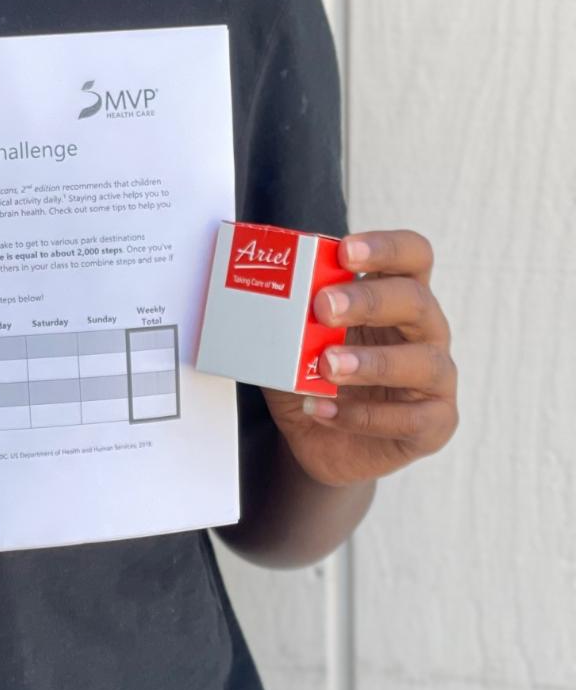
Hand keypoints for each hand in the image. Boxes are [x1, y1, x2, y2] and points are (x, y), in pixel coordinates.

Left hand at [259, 230, 458, 488]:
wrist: (321, 442)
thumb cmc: (315, 378)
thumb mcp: (291, 343)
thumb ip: (284, 319)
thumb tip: (253, 295)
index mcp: (395, 294)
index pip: (412, 255)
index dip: (385, 247)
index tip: (344, 251)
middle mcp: (424, 330)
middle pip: (416, 301)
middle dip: (368, 300)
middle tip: (323, 306)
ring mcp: (435, 377)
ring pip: (423, 361)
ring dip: (371, 362)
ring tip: (327, 365)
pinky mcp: (436, 422)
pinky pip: (411, 419)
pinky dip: (364, 417)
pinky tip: (323, 411)